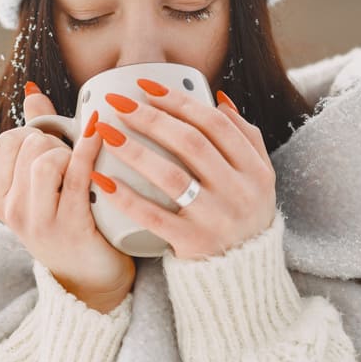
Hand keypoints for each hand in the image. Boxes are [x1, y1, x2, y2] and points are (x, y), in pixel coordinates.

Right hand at [0, 82, 135, 312]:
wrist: (93, 283)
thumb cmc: (73, 225)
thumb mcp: (45, 187)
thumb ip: (38, 139)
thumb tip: (33, 91)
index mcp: (3, 198)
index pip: (9, 141)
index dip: (36, 134)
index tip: (57, 147)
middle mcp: (13, 211)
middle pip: (30, 146)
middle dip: (58, 142)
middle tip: (76, 161)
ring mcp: (39, 221)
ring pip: (46, 159)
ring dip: (70, 153)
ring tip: (84, 168)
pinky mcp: (70, 227)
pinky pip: (77, 176)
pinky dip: (89, 149)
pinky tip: (101, 134)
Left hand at [92, 83, 275, 259]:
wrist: (243, 274)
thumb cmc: (243, 214)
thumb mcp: (258, 177)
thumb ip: (244, 137)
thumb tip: (218, 98)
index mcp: (255, 169)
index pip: (214, 124)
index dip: (179, 102)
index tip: (145, 87)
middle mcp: (239, 192)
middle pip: (191, 144)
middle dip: (151, 118)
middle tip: (118, 103)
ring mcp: (216, 218)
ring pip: (172, 176)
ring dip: (136, 151)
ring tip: (106, 133)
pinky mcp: (192, 242)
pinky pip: (153, 216)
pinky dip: (126, 197)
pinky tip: (102, 179)